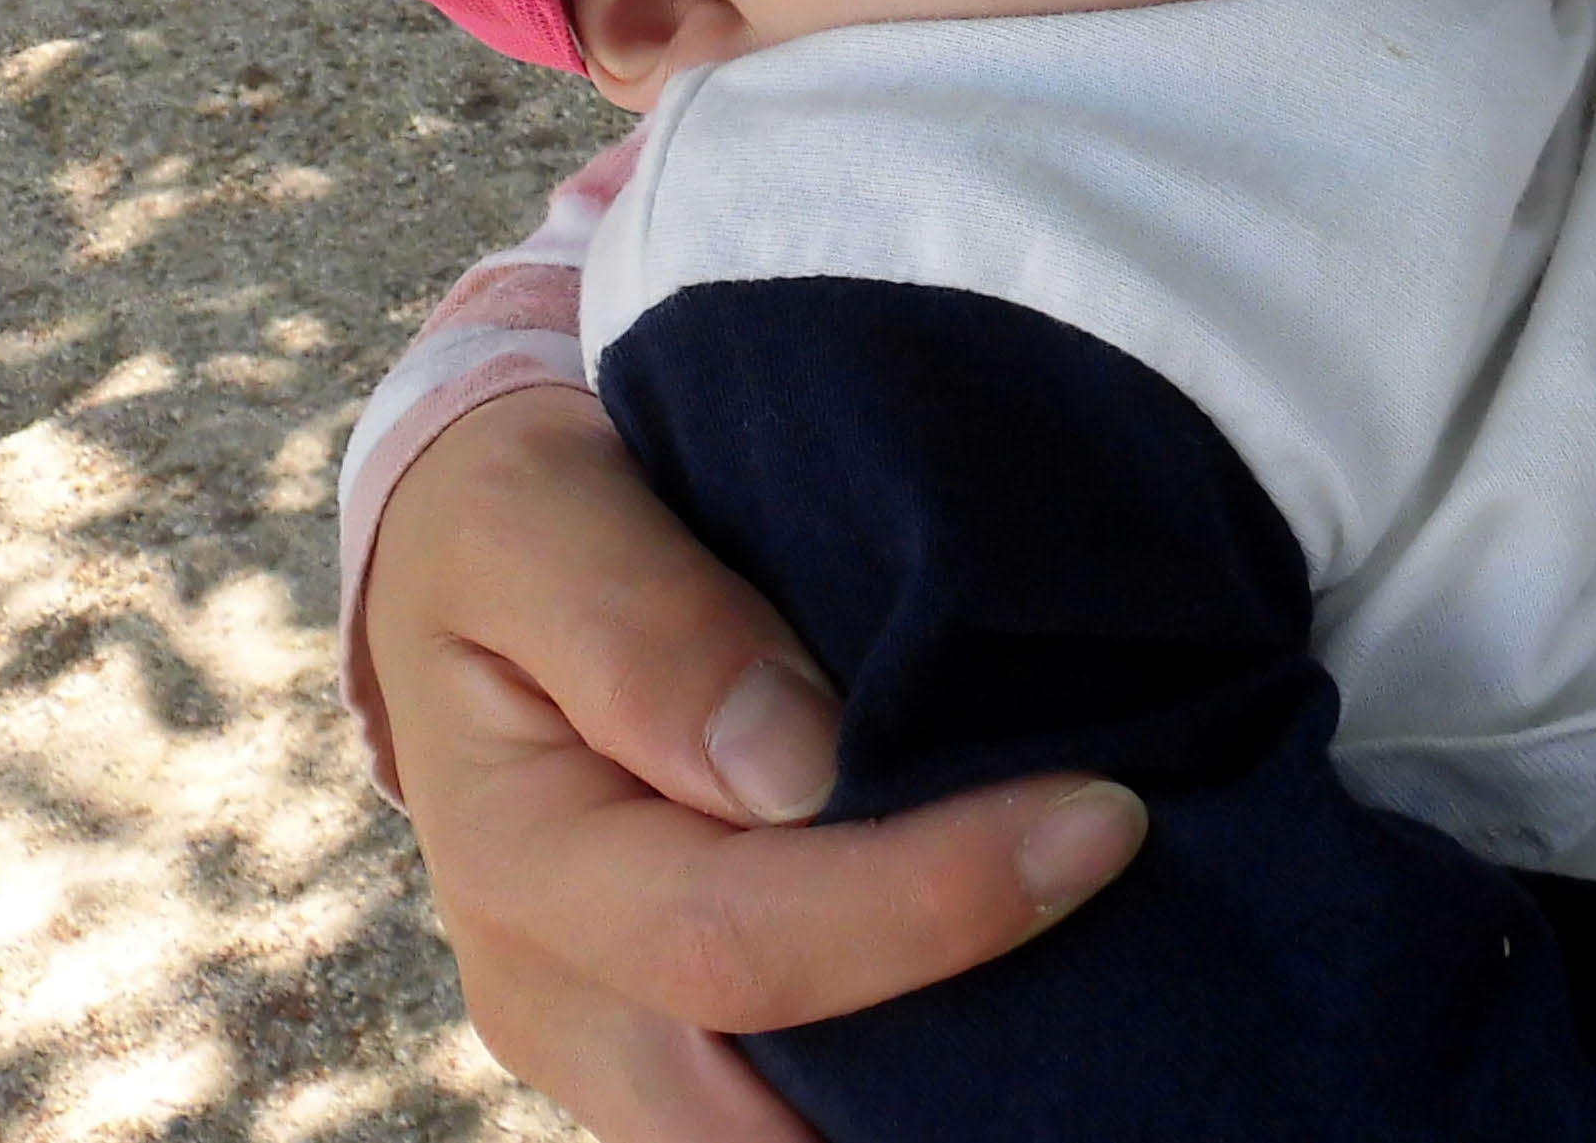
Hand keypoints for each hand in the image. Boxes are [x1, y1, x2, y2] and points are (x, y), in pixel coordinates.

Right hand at [362, 386, 1146, 1140]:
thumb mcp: (535, 514)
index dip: (929, 900)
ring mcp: (620, 1038)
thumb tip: (790, 770)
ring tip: (1094, 965)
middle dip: (958, 1070)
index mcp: (521, 861)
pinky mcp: (681, 1038)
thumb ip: (643, 628)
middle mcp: (561, 994)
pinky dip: (911, 1074)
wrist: (473, 562)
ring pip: (784, 1135)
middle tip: (1123, 912)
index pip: (733, 938)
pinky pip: (798, 1103)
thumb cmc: (515, 521)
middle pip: (766, 1106)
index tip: (1102, 815)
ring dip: (936, 1089)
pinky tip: (1027, 976)